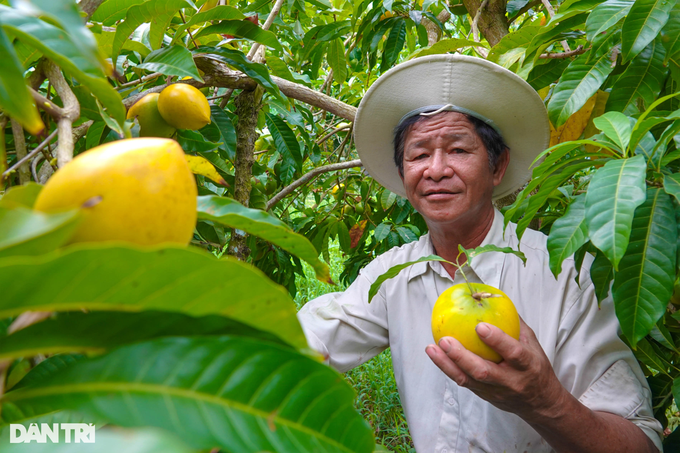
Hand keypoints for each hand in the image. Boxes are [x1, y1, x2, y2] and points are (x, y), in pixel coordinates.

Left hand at [425, 317, 567, 421]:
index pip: (513, 353)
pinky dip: (447, 368)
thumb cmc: (534, 367)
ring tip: (432, 348)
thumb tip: (495, 298)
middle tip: (445, 340)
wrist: (540, 403)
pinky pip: (463, 382)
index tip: (480, 326)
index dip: (497, 340)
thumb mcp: (532, 344)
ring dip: (447, 364)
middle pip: (483, 372)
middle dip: (462, 357)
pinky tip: (435, 354)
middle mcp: (510, 381)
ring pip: (468, 380)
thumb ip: (515, 323)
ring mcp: (495, 391)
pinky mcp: (483, 396)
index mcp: (527, 365)